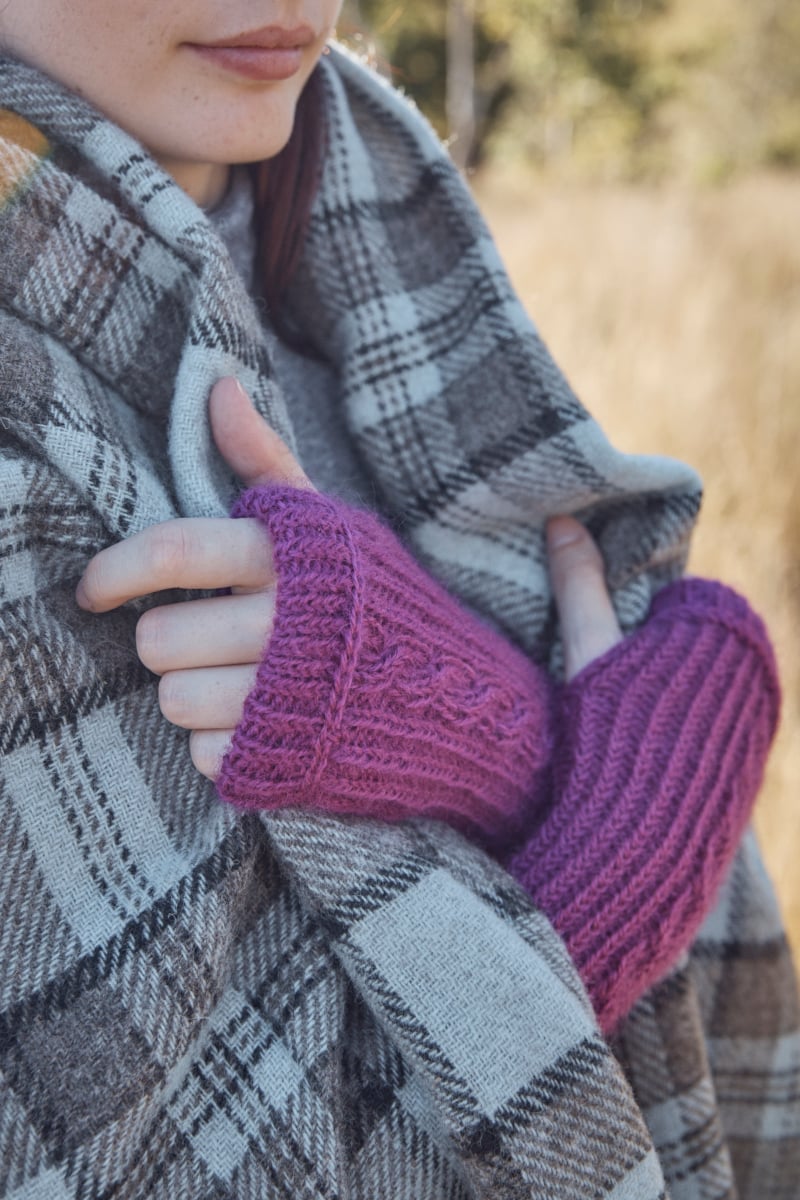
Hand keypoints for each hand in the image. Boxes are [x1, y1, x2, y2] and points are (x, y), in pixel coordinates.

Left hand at [76, 378, 620, 779]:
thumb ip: (270, 464)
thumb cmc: (391, 608)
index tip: (95, 586)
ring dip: (197, 698)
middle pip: (159, 640)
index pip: (174, 553)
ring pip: (174, 702)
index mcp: (296, 559)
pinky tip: (269, 727)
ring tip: (247, 685)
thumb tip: (217, 388)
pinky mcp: (290, 763)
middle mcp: (290, 626)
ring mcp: (291, 701)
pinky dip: (226, 747)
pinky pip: (204, 756)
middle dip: (175, 644)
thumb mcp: (339, 528)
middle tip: (218, 642)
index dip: (115, 569)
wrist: (469, 705)